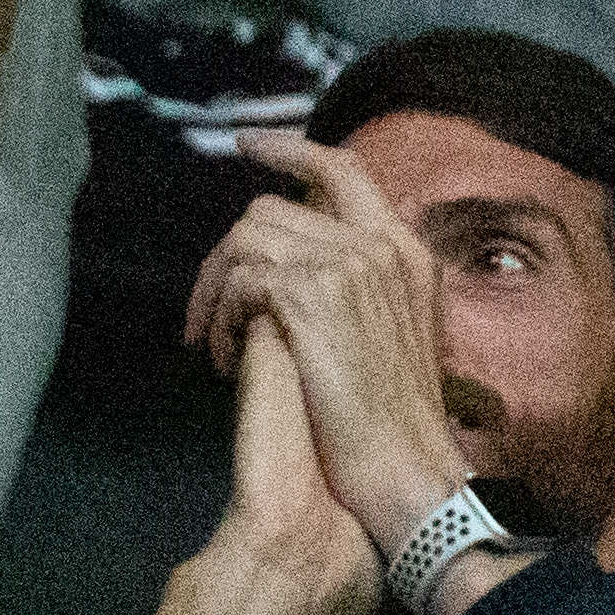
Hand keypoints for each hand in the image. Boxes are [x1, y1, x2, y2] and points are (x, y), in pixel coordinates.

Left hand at [186, 135, 471, 561]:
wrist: (407, 468)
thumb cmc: (392, 419)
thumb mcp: (388, 335)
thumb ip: (356, 289)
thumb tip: (297, 265)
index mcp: (403, 251)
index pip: (343, 169)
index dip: (290, 149)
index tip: (246, 146)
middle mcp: (380, 246)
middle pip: (268, 209)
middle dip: (222, 259)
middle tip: (207, 313)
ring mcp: (348, 265)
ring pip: (243, 242)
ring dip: (215, 296)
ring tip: (218, 346)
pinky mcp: (311, 295)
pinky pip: (238, 282)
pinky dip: (220, 321)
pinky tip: (227, 362)